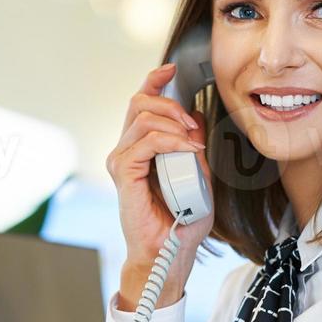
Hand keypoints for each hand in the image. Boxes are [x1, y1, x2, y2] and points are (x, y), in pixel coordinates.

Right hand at [106, 62, 214, 310]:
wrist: (168, 252)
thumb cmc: (181, 221)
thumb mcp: (198, 176)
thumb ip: (194, 149)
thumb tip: (197, 122)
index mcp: (140, 148)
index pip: (141, 103)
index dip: (154, 81)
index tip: (171, 68)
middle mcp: (126, 150)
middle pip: (140, 102)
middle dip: (170, 103)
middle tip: (192, 124)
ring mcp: (122, 160)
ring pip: (143, 117)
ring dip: (174, 122)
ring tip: (192, 141)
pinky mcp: (124, 173)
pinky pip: (146, 141)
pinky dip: (171, 140)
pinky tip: (188, 150)